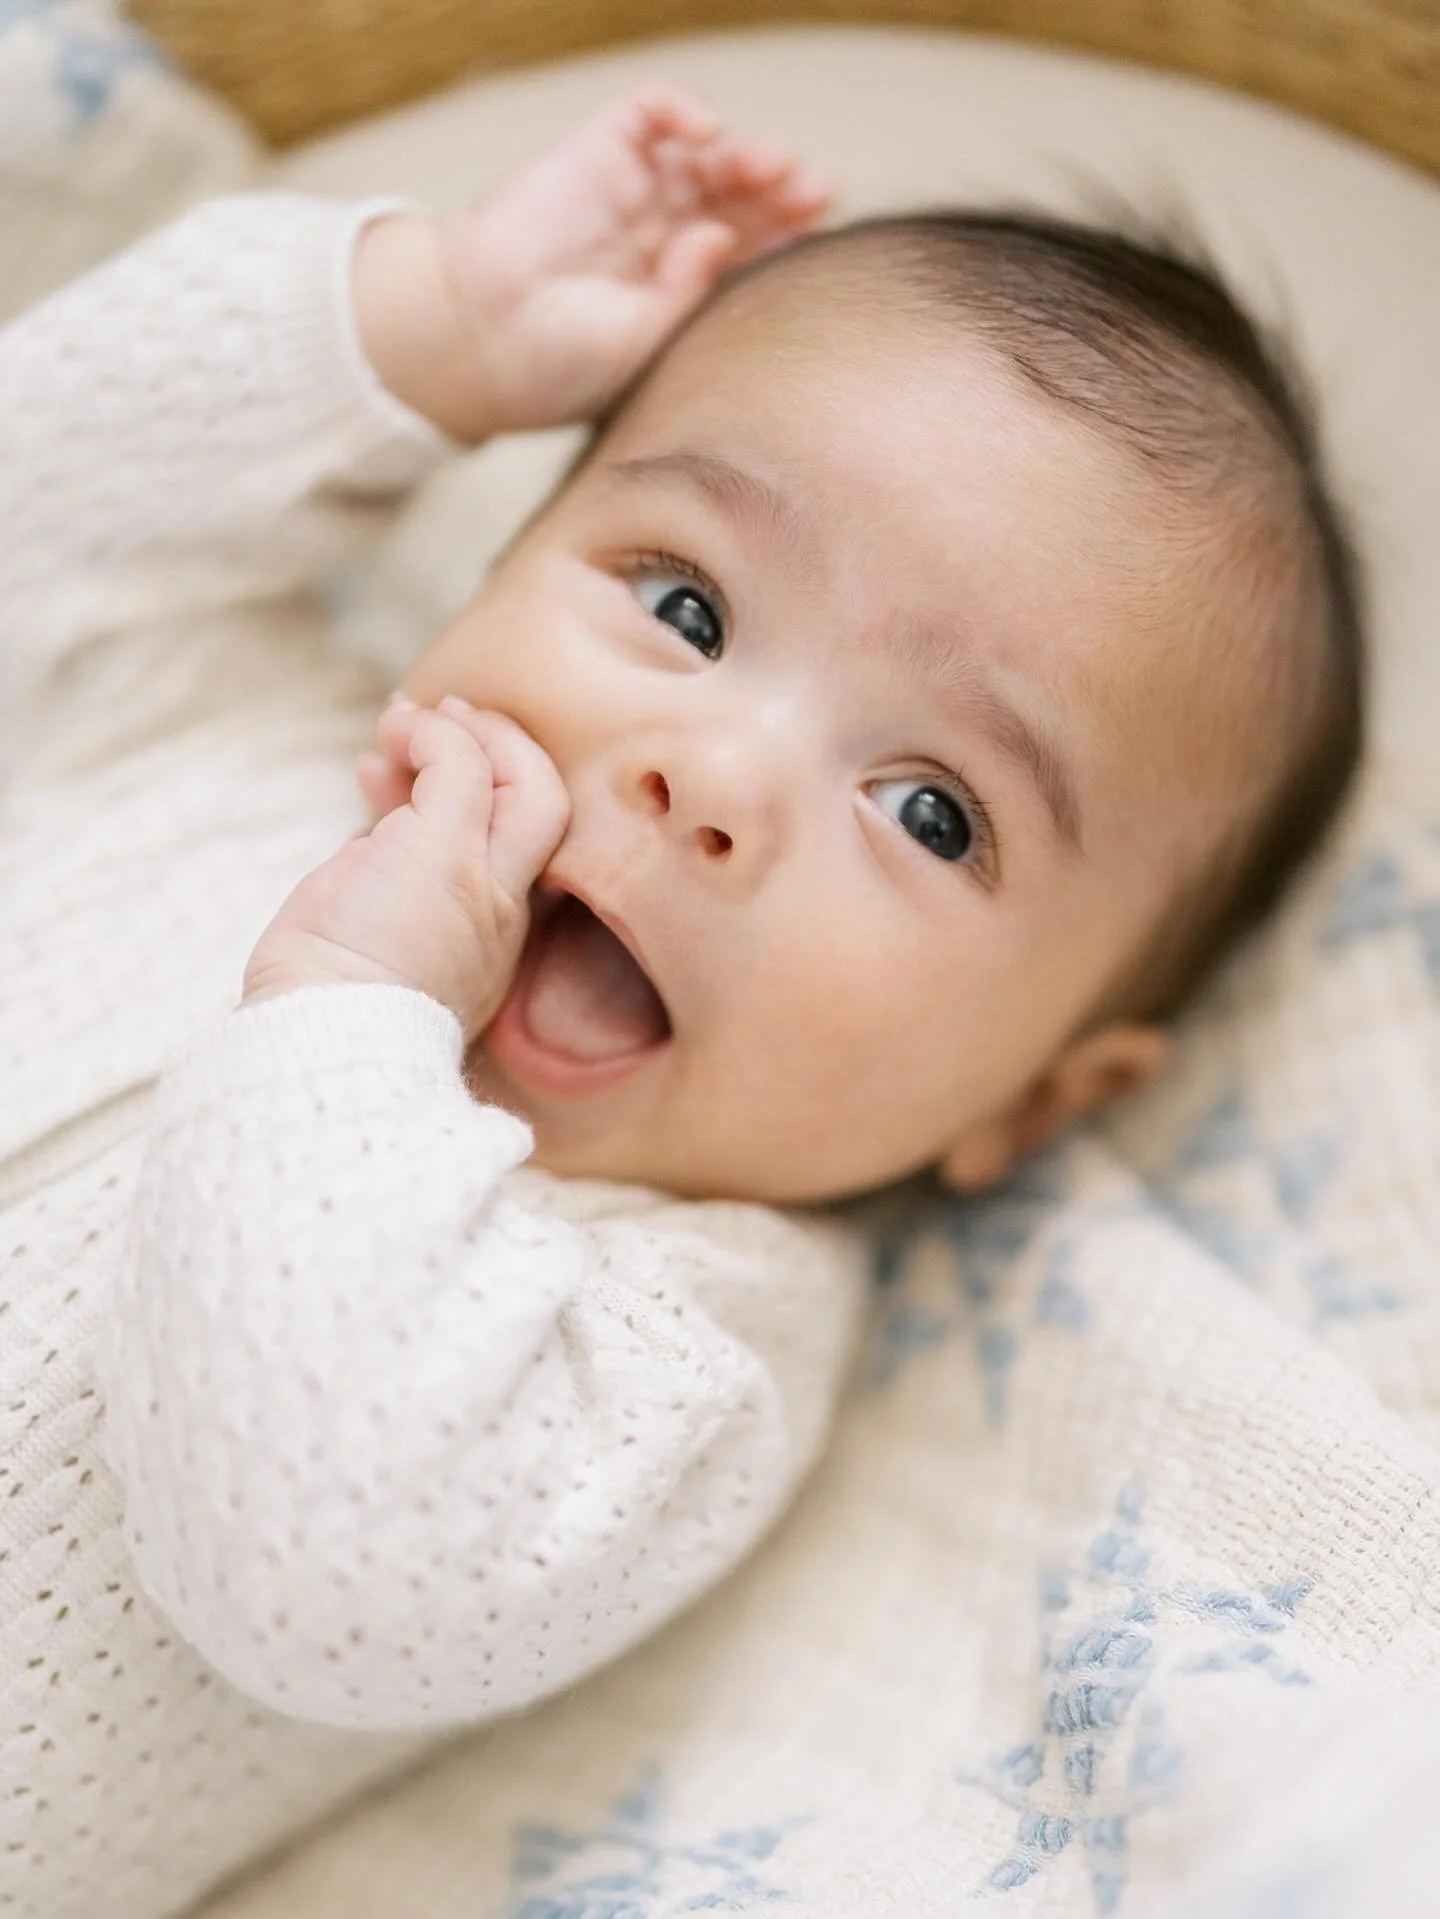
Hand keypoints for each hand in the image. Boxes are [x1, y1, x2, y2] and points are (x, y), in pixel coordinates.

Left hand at [241, 697, 568, 1035]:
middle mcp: (502, 919)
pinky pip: (461, 767)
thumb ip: (385, 888)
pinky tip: (392, 732)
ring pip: (530, 787)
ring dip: (468, 737)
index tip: (423, 771)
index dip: (481, 800)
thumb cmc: (325, 1009)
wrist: (323, 1042)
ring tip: (403, 721)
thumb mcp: (366, 945)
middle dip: (504, 752)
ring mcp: (485, 886)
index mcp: (486, 949)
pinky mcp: (448, 855)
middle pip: (547, 815)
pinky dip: (431, 736)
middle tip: (448, 720)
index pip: (509, 858)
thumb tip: (368, 827)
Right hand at [354, 86, 831, 439]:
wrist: (473, 341)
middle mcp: (664, 235)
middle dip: (781, 187)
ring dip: (746, 151)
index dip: (790, 232)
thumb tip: (726, 236)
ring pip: (706, 153)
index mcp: (682, 288)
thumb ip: (687, 292)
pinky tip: (707, 132)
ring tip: (768, 165)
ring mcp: (632, 191)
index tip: (818, 226)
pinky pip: (650, 112)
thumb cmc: (555, 364)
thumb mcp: (641, 343)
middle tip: (811, 188)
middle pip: (740, 194)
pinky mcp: (595, 153)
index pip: (753, 248)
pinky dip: (684, 110)